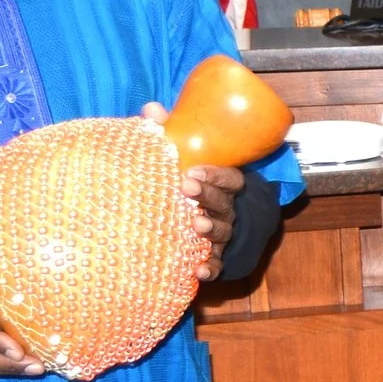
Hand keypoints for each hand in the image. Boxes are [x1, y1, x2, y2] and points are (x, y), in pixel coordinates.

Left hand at [143, 102, 244, 280]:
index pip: (230, 178)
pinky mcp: (215, 256)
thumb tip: (151, 109)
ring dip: (210, 229)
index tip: (193, 169)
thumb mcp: (187, 157)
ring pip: (222, 232)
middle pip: (223, 203)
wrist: (217, 218)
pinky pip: (217, 264)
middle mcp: (227, 209)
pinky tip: (198, 272)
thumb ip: (171, 135)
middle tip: (186, 187)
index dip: (215, 174)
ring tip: (195, 226)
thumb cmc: (196, 182)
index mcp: (224, 185)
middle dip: (207, 196)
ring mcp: (222, 233)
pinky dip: (210, 268)